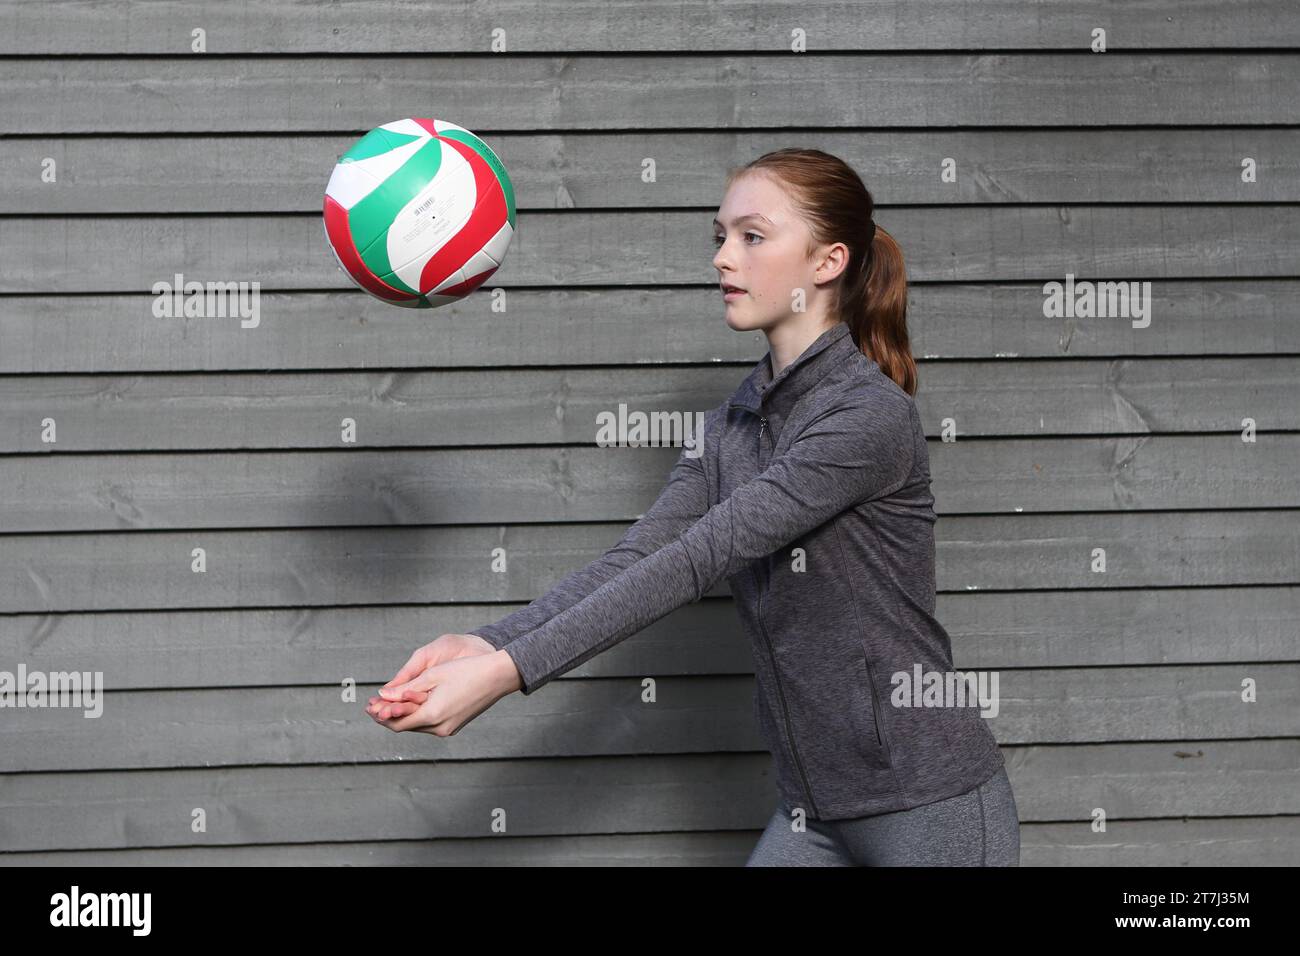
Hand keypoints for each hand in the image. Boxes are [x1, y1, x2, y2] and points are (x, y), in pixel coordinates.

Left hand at [367, 651, 522, 735]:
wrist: (498, 676)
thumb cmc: (466, 671)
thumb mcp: (432, 676)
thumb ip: (405, 689)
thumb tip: (383, 695)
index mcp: (432, 715)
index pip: (396, 722)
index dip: (379, 715)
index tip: (367, 705)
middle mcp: (439, 728)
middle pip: (405, 726)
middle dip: (387, 715)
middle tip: (372, 705)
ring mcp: (449, 728)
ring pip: (417, 725)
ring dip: (402, 715)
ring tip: (388, 703)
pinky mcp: (455, 725)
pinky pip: (429, 723)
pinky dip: (418, 714)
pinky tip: (411, 704)